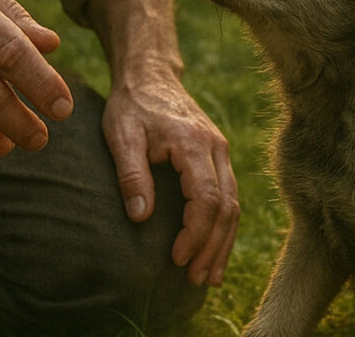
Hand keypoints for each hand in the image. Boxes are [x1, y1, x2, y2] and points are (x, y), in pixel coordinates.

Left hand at [102, 67, 238, 286]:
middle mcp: (215, 147)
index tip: (177, 258)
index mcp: (193, 143)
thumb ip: (132, 174)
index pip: (205, 197)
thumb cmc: (131, 104)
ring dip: (222, 242)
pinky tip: (215, 249)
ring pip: (233, 204)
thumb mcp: (121, 135)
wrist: (151, 74)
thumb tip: (141, 217)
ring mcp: (221, 151)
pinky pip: (229, 195)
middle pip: (226, 206)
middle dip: (212, 247)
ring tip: (209, 277)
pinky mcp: (218, 156)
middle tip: (195, 279)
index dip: (195, 233)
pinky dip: (224, 226)